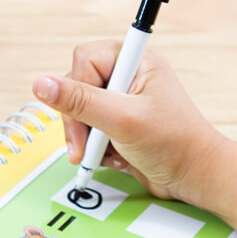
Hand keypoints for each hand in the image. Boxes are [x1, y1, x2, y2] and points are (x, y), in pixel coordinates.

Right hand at [32, 43, 226, 203]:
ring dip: (88, 139)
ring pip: (79, 112)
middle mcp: (127, 75)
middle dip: (80, 122)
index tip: (86, 121)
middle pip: (75, 87)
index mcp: (135, 60)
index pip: (83, 60)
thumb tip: (41, 84)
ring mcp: (122, 100)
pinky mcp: (118, 122)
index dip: (77, 91)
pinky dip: (97, 148)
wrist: (196, 178)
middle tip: (87, 148)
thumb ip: (79, 101)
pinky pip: (89, 130)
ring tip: (108, 154)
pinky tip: (115, 157)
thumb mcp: (122, 120)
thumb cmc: (175, 144)